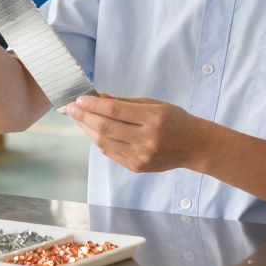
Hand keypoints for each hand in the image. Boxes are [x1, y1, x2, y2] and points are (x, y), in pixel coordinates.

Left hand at [66, 95, 206, 172]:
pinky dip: (98, 141)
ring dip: (87, 129)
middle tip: (71, 107)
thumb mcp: (154, 104)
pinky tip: (91, 131)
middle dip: (84, 116)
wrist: (194, 146)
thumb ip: (126, 103)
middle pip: (106, 128)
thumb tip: (98, 97)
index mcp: (153, 119)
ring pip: (104, 142)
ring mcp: (142, 156)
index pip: (115, 111)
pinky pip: (111, 153)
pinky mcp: (137, 167)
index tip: (79, 98)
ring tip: (78, 118)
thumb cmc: (174, 120)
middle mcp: (147, 139)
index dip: (93, 105)